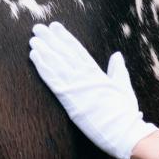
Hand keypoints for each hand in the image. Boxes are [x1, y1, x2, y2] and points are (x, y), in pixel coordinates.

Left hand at [28, 22, 158, 158]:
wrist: (123, 130)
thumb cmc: (125, 112)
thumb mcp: (123, 87)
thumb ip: (118, 70)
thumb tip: (117, 55)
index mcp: (97, 73)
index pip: (78, 50)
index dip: (65, 38)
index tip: (56, 27)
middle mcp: (85, 76)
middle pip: (64, 53)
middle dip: (50, 39)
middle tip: (38, 27)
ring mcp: (77, 86)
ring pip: (56, 63)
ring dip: (43, 50)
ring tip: (33, 39)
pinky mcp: (69, 99)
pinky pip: (52, 79)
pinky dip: (42, 66)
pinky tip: (33, 56)